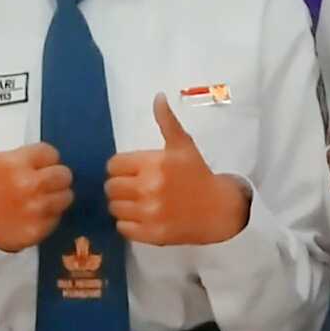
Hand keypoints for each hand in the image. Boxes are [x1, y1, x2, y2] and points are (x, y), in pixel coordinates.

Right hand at [0, 87, 74, 253]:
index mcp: (16, 163)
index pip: (51, 153)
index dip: (43, 158)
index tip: (30, 165)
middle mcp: (29, 185)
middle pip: (64, 174)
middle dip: (54, 176)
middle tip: (38, 182)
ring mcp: (35, 210)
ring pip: (65, 196)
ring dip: (56, 196)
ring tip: (38, 198)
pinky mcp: (39, 231)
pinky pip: (58, 218)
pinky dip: (50, 217)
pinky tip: (34, 215)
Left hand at [111, 98, 249, 246]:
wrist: (218, 209)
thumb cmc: (197, 175)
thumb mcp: (183, 145)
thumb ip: (167, 121)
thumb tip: (158, 96)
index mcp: (153, 164)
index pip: (113, 165)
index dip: (121, 167)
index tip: (132, 171)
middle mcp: (149, 188)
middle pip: (111, 187)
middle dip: (120, 186)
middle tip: (135, 187)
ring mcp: (149, 213)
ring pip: (114, 207)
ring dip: (123, 205)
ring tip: (138, 202)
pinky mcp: (151, 234)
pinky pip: (122, 228)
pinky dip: (128, 223)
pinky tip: (142, 217)